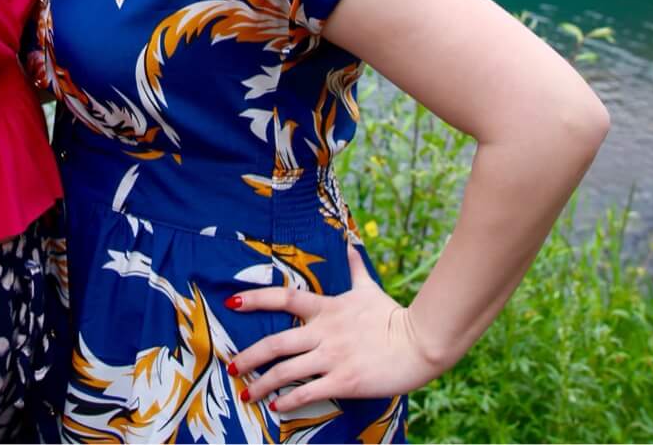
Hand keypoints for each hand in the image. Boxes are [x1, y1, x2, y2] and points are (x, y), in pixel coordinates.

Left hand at [226, 237, 446, 412]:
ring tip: (246, 392)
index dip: (256, 298)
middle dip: (250, 355)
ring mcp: (333, 357)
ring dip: (263, 383)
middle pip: (276, 342)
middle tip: (231, 364)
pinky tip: (277, 406)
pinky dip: (290, 400)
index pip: (285, 298)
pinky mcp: (345, 380)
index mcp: (328, 308)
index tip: (232, 301)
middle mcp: (324, 332)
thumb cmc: (395, 316)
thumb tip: (350, 245)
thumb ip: (355, 270)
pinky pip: (309, 392)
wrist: (421, 342)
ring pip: (287, 371)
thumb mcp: (370, 290)